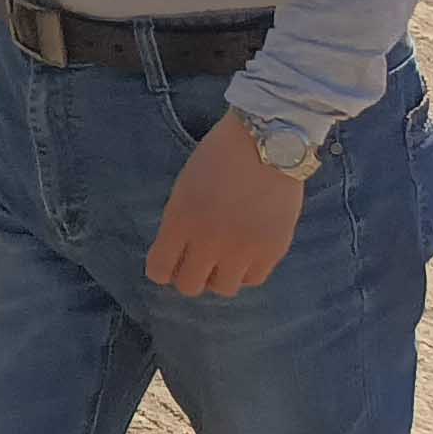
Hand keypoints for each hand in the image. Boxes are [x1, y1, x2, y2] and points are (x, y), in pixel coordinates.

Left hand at [146, 118, 308, 297]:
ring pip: (223, 289)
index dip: (161, 270)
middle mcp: (209, 241)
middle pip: (190, 285)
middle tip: (195, 264)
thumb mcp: (184, 188)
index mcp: (180, 221)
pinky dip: (247, 271)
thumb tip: (178, 254)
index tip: (167, 265)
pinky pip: (254, 279)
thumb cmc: (219, 157)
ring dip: (220, 276)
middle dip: (189, 276)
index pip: (160, 269)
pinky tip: (246, 255)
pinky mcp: (272, 250)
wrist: (267, 145)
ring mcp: (243, 249)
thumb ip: (180, 223)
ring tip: (224, 259)